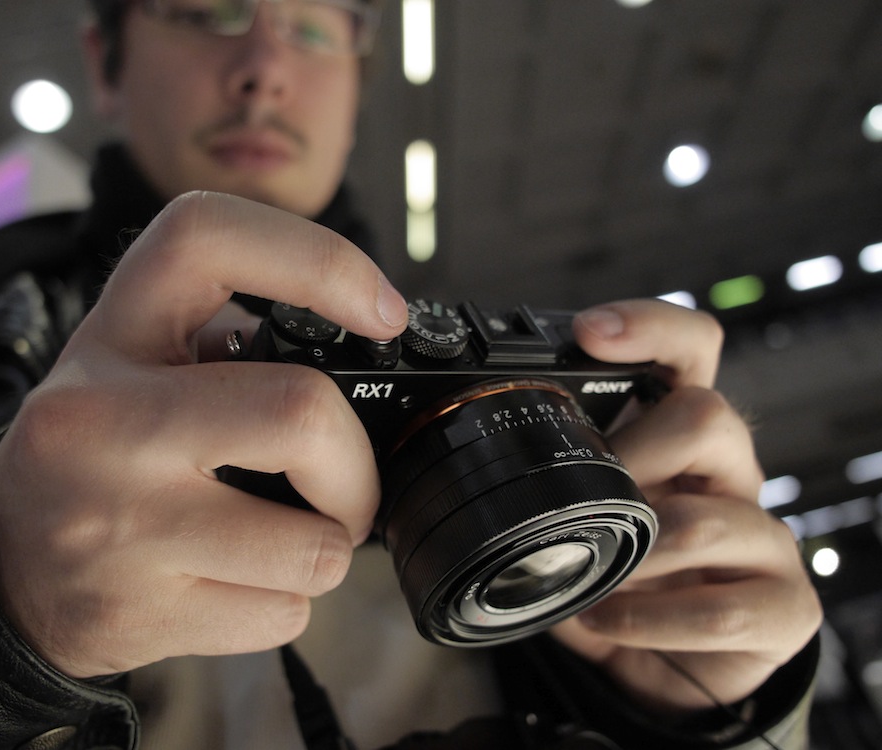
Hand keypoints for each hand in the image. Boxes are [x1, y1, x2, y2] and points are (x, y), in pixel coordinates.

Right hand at [0, 192, 407, 677]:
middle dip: (358, 466)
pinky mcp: (135, 610)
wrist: (4, 566)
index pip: (207, 239)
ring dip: (329, 547)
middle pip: (302, 412)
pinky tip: (234, 582)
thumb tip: (356, 345)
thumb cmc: (95, 452)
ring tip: (280, 538)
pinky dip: (286, 602)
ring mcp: (117, 524)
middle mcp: (103, 419)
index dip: (321, 261)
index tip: (384, 314)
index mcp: (113, 334)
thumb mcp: (132, 364)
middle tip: (346, 483)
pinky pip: (283, 614)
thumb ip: (224, 338)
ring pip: (314, 546)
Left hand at [551, 300, 821, 712]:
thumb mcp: (574, 518)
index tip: (591, 332)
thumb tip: (440, 461)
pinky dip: (648, 620)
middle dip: (632, 456)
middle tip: (586, 498)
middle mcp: (729, 472)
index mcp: (678, 436)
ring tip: (591, 578)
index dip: (650, 327)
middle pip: (709, 416)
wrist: (666, 665)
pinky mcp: (785, 607)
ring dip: (632, 556)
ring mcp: (764, 538)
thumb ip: (538, 483)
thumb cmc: (621, 575)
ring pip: (709, 519)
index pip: (688, 351)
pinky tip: (611, 621)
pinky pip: (723, 611)